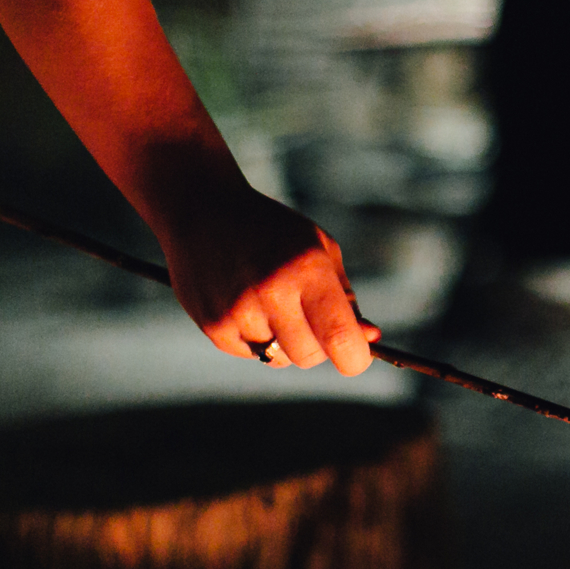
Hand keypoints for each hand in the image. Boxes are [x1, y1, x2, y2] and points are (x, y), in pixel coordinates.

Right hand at [151, 176, 380, 376]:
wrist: (201, 208)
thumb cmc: (272, 231)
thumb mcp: (319, 248)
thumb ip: (346, 298)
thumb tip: (368, 339)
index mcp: (307, 270)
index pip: (340, 338)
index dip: (355, 357)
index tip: (356, 353)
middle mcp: (272, 293)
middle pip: (310, 357)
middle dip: (318, 346)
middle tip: (308, 318)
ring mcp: (238, 312)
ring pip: (278, 360)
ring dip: (284, 342)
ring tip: (271, 304)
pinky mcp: (213, 325)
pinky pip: (249, 353)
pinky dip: (255, 338)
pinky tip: (245, 304)